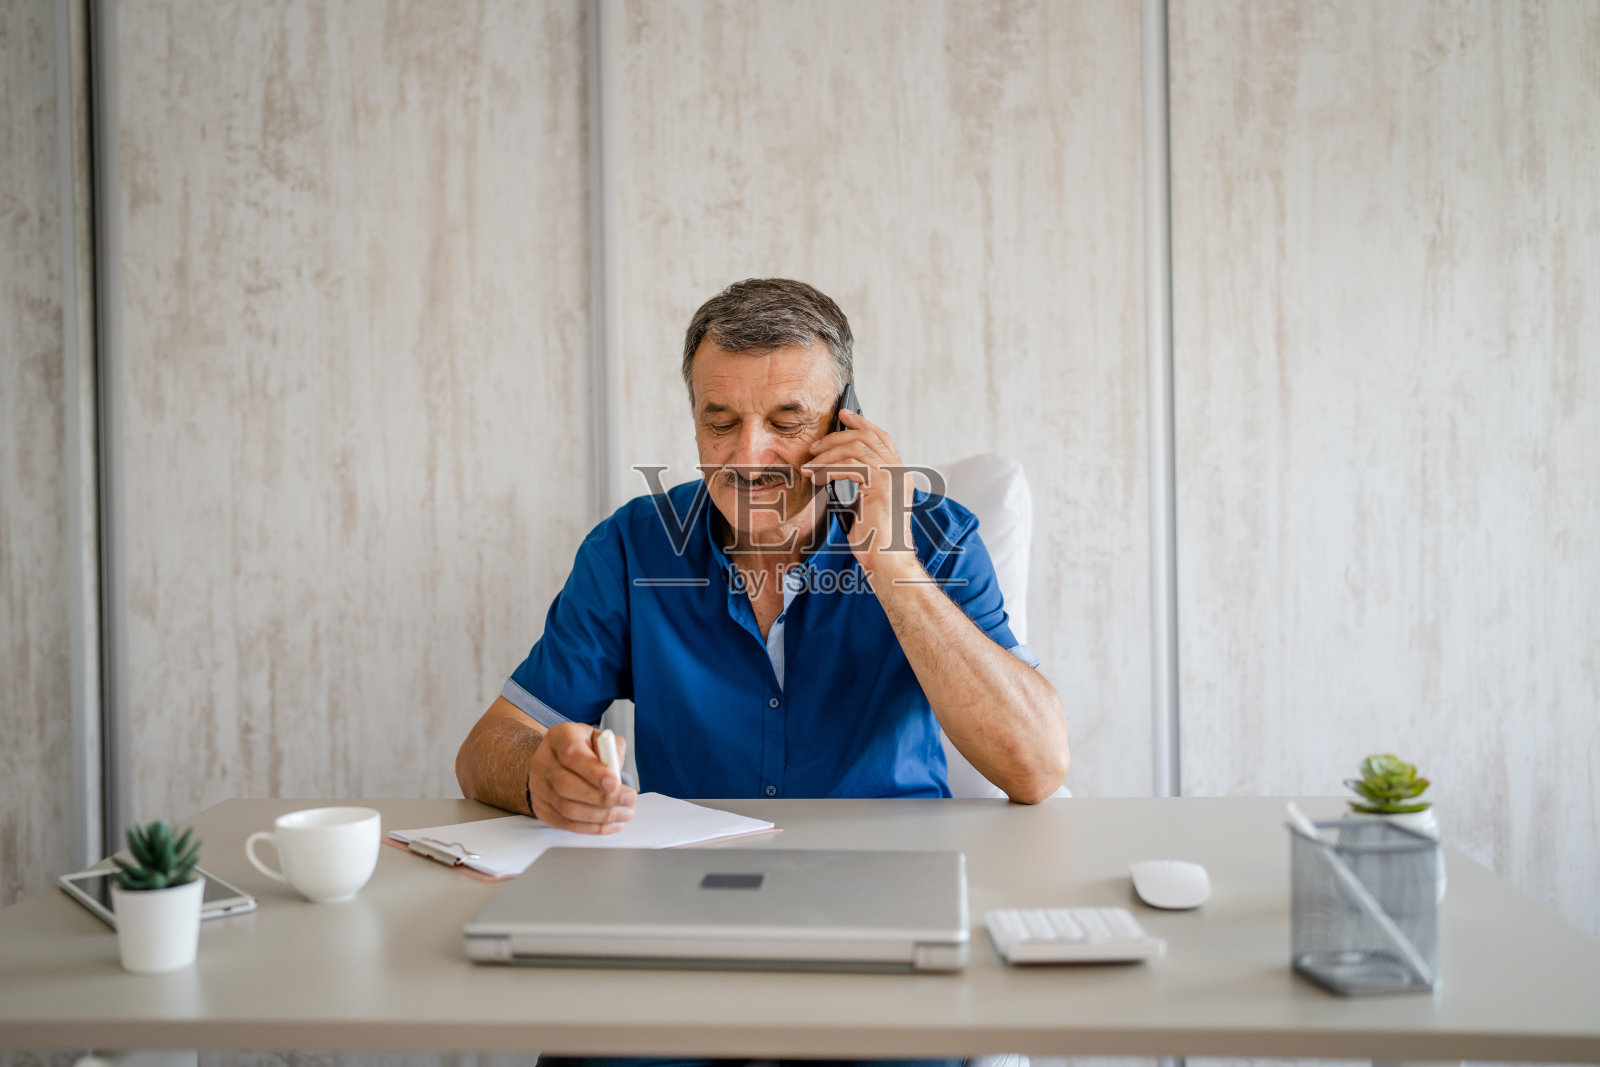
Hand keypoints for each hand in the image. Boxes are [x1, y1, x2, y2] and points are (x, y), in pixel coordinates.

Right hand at [526, 721, 636, 832]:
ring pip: (568, 809)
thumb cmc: (582, 748)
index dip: (593, 771)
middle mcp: (544, 761)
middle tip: (629, 799)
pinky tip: (611, 823)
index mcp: (559, 737)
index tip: (614, 783)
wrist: (556, 759)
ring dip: (601, 815)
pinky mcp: (541, 808)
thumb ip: (612, 748)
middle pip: (568, 786)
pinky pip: (566, 823)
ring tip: (625, 813)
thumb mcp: (599, 738)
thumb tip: (615, 768)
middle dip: (603, 798)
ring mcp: (539, 787)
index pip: (571, 755)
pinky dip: (592, 827)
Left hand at [803, 408, 921, 581]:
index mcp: (899, 475)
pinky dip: (829, 468)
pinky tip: (817, 478)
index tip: (842, 416)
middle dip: (838, 436)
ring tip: (810, 466)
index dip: (862, 424)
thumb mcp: (866, 506)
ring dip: (828, 454)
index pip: (881, 438)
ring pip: (856, 448)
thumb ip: (861, 484)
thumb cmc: (875, 541)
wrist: (888, 562)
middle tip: (815, 446)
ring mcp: (893, 477)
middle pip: (868, 437)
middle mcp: (899, 472)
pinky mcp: (881, 485)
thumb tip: (836, 468)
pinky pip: (850, 465)